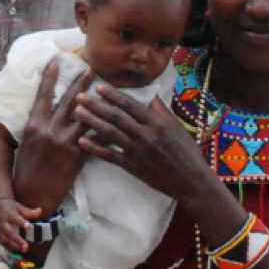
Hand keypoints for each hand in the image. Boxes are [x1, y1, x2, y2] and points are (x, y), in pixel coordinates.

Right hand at [0, 197, 39, 253]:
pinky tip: (17, 251)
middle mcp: (2, 222)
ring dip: (13, 246)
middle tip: (26, 247)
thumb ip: (29, 211)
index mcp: (9, 213)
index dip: (21, 222)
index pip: (15, 218)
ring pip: (4, 239)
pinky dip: (9, 247)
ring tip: (23, 250)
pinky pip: (2, 242)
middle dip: (17, 240)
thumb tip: (40, 211)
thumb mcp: (19, 206)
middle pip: (9, 232)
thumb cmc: (10, 206)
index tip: (28, 227)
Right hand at [11, 60, 94, 213]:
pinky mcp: (78, 155)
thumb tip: (41, 109)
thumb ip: (36, 126)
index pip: (43, 96)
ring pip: (84, 116)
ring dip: (96, 101)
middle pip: (67, 101)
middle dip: (79, 84)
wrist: (33, 195)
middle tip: (89, 68)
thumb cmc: (26, 170)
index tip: (56, 62)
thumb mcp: (25, 144)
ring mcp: (65, 143)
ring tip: (105, 88)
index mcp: (34, 126)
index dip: (50, 78)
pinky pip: (95, 137)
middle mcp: (50, 131)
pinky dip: (105, 126)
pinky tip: (117, 117)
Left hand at [75, 87, 218, 202]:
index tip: (99, 87)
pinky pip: (110, 156)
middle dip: (96, 105)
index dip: (113, 95)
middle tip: (80, 96)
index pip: (131, 105)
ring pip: (110, 133)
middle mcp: (146, 135)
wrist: (191, 181)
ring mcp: (137, 151)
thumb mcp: (178, 127)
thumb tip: (150, 94)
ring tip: (78, 112)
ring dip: (92, 121)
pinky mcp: (132, 167)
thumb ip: (162, 111)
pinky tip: (81, 141)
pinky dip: (95, 148)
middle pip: (116, 116)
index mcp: (157, 123)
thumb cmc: (187, 153)